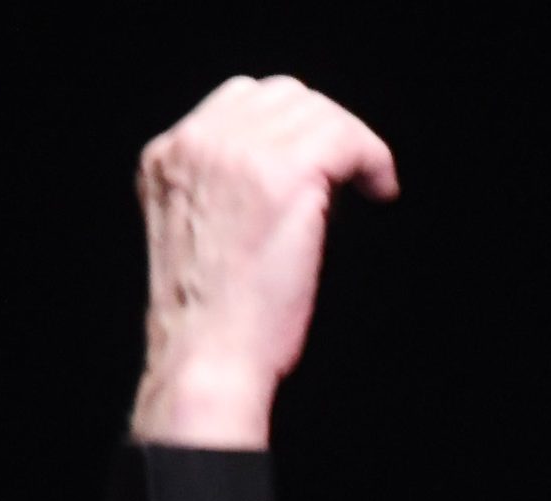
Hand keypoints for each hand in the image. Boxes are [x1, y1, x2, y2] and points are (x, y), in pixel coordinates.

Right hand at [129, 75, 398, 448]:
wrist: (206, 355)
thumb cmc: (212, 320)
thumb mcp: (199, 236)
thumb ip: (224, 191)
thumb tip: (298, 169)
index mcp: (168, 156)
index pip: (241, 101)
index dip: (290, 126)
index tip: (320, 160)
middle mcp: (197, 143)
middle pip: (281, 95)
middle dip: (323, 127)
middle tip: (350, 172)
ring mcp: (237, 154)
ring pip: (317, 112)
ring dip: (351, 146)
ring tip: (368, 184)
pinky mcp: (283, 175)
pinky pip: (347, 139)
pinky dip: (374, 159)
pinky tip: (381, 190)